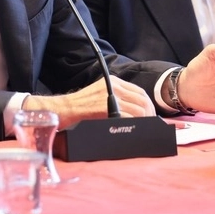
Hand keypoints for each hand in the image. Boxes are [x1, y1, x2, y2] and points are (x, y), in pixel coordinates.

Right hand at [23, 76, 154, 127]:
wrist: (63, 109)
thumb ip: (118, 99)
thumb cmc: (80, 106)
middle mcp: (114, 86)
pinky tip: (135, 132)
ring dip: (145, 121)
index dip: (149, 106)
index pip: (140, 92)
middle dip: (150, 115)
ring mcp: (110, 96)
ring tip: (144, 130)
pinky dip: (136, 126)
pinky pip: (129, 118)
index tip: (150, 117)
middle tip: (150, 126)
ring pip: (139, 109)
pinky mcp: (106, 108)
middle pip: (142, 100)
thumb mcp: (101, 95)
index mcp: (114, 81)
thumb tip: (137, 112)